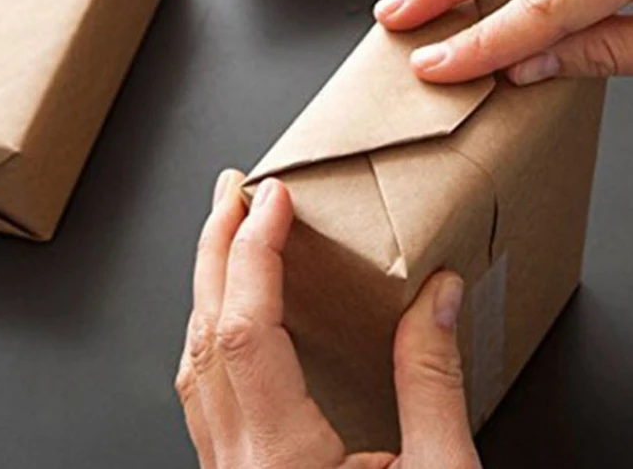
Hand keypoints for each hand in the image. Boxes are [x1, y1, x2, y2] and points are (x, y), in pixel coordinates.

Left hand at [176, 171, 480, 468]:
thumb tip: (438, 293)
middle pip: (204, 338)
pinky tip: (236, 313)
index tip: (273, 200)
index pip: (247, 333)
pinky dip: (216, 333)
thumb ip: (434, 381)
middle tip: (233, 191)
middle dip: (214, 251)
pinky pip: (207, 393)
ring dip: (209, 289)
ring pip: (194, 366)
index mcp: (285, 467)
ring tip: (229, 234)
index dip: (254, 254)